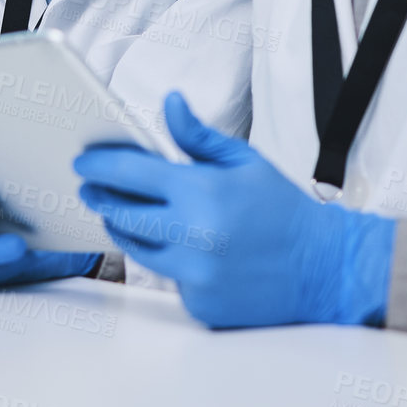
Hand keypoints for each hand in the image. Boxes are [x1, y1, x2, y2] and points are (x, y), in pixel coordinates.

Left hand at [74, 92, 394, 328]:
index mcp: (201, 192)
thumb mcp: (245, 162)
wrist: (324, 268)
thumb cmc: (283, 210)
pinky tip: (182, 249)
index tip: (82, 163)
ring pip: (137, 250)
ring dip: (126, 230)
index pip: (131, 172)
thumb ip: (198, 137)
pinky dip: (169, 262)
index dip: (99, 166)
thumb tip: (169, 103)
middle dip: (100, 199)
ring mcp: (193, 275)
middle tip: (91, 190)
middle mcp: (191, 235)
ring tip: (124, 214)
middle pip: (120, 215)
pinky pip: (167, 279)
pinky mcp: (199, 303)